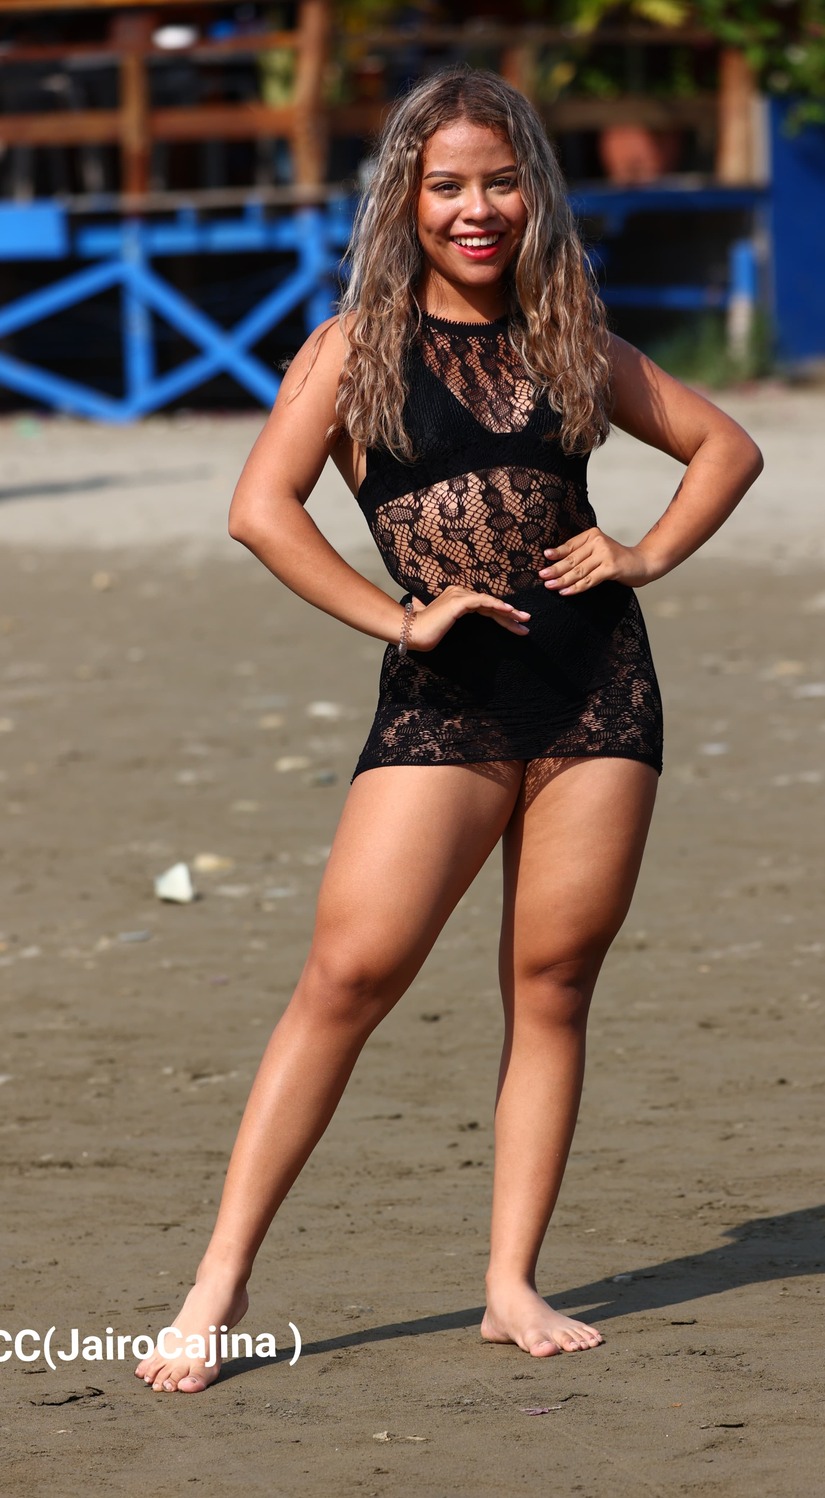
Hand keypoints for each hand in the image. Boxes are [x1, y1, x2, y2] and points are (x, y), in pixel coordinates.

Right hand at [406, 585, 530, 652]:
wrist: (411, 633)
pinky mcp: (458, 602)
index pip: (485, 606)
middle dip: (511, 615)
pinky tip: (509, 611)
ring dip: (509, 612)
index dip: (502, 615)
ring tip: (524, 620)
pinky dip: (496, 605)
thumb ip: (449, 620)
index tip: (518, 625)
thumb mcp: (443, 625)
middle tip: (527, 622)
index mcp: (457, 598)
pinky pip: (482, 602)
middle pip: (491, 605)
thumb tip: (448, 622)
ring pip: (490, 603)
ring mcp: (459, 596)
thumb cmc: (425, 632)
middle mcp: (459, 593)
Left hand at [537, 528, 657, 593]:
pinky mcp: (611, 568)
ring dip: (562, 580)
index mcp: (592, 535)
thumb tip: (556, 562)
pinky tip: (565, 592)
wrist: (642, 563)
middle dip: (555, 569)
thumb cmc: (617, 559)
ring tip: (550, 586)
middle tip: (542, 576)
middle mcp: (598, 542)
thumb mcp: (598, 551)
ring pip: (578, 570)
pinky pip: (589, 580)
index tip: (544, 559)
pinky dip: (576, 587)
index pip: (570, 545)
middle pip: (572, 559)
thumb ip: (582, 553)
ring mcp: (605, 554)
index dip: (556, 553)